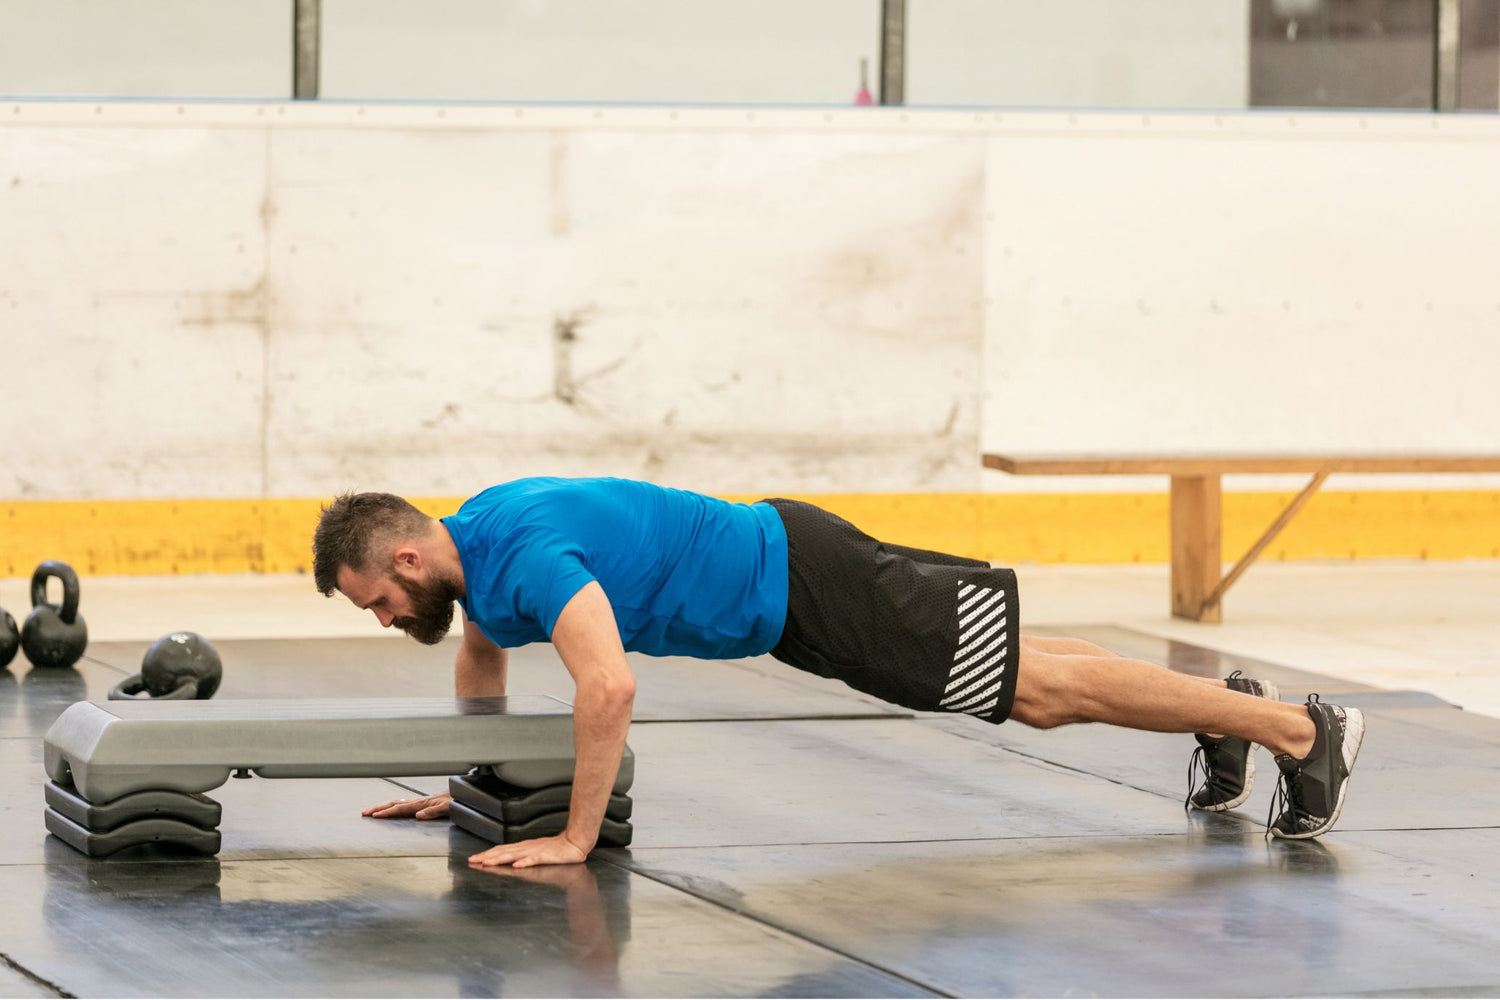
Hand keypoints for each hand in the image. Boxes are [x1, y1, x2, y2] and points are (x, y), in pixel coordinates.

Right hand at [362, 792, 450, 819]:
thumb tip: (418, 816)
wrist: (466, 794)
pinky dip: (394, 806)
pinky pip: (404, 804)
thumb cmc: (458, 801)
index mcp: (422, 803)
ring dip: (384, 806)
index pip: (400, 808)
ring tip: (371, 811)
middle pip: (394, 804)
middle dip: (379, 808)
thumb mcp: (448, 807)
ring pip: (398, 803)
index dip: (387, 812)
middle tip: (364, 812)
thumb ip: (434, 811)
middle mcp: (419, 801)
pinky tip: (391, 808)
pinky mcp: (423, 804)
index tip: (375, 816)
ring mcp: (420, 802)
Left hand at [468, 832, 588, 868]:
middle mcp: (526, 848)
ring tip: (487, 863)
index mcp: (524, 847)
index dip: (487, 854)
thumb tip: (511, 862)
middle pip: (503, 852)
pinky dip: (524, 862)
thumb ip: (524, 856)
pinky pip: (533, 860)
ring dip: (499, 859)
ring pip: (514, 855)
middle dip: (487, 856)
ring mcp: (535, 851)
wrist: (574, 842)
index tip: (475, 858)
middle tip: (473, 860)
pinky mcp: (546, 856)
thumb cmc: (557, 848)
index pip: (502, 850)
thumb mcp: (537, 852)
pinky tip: (517, 865)